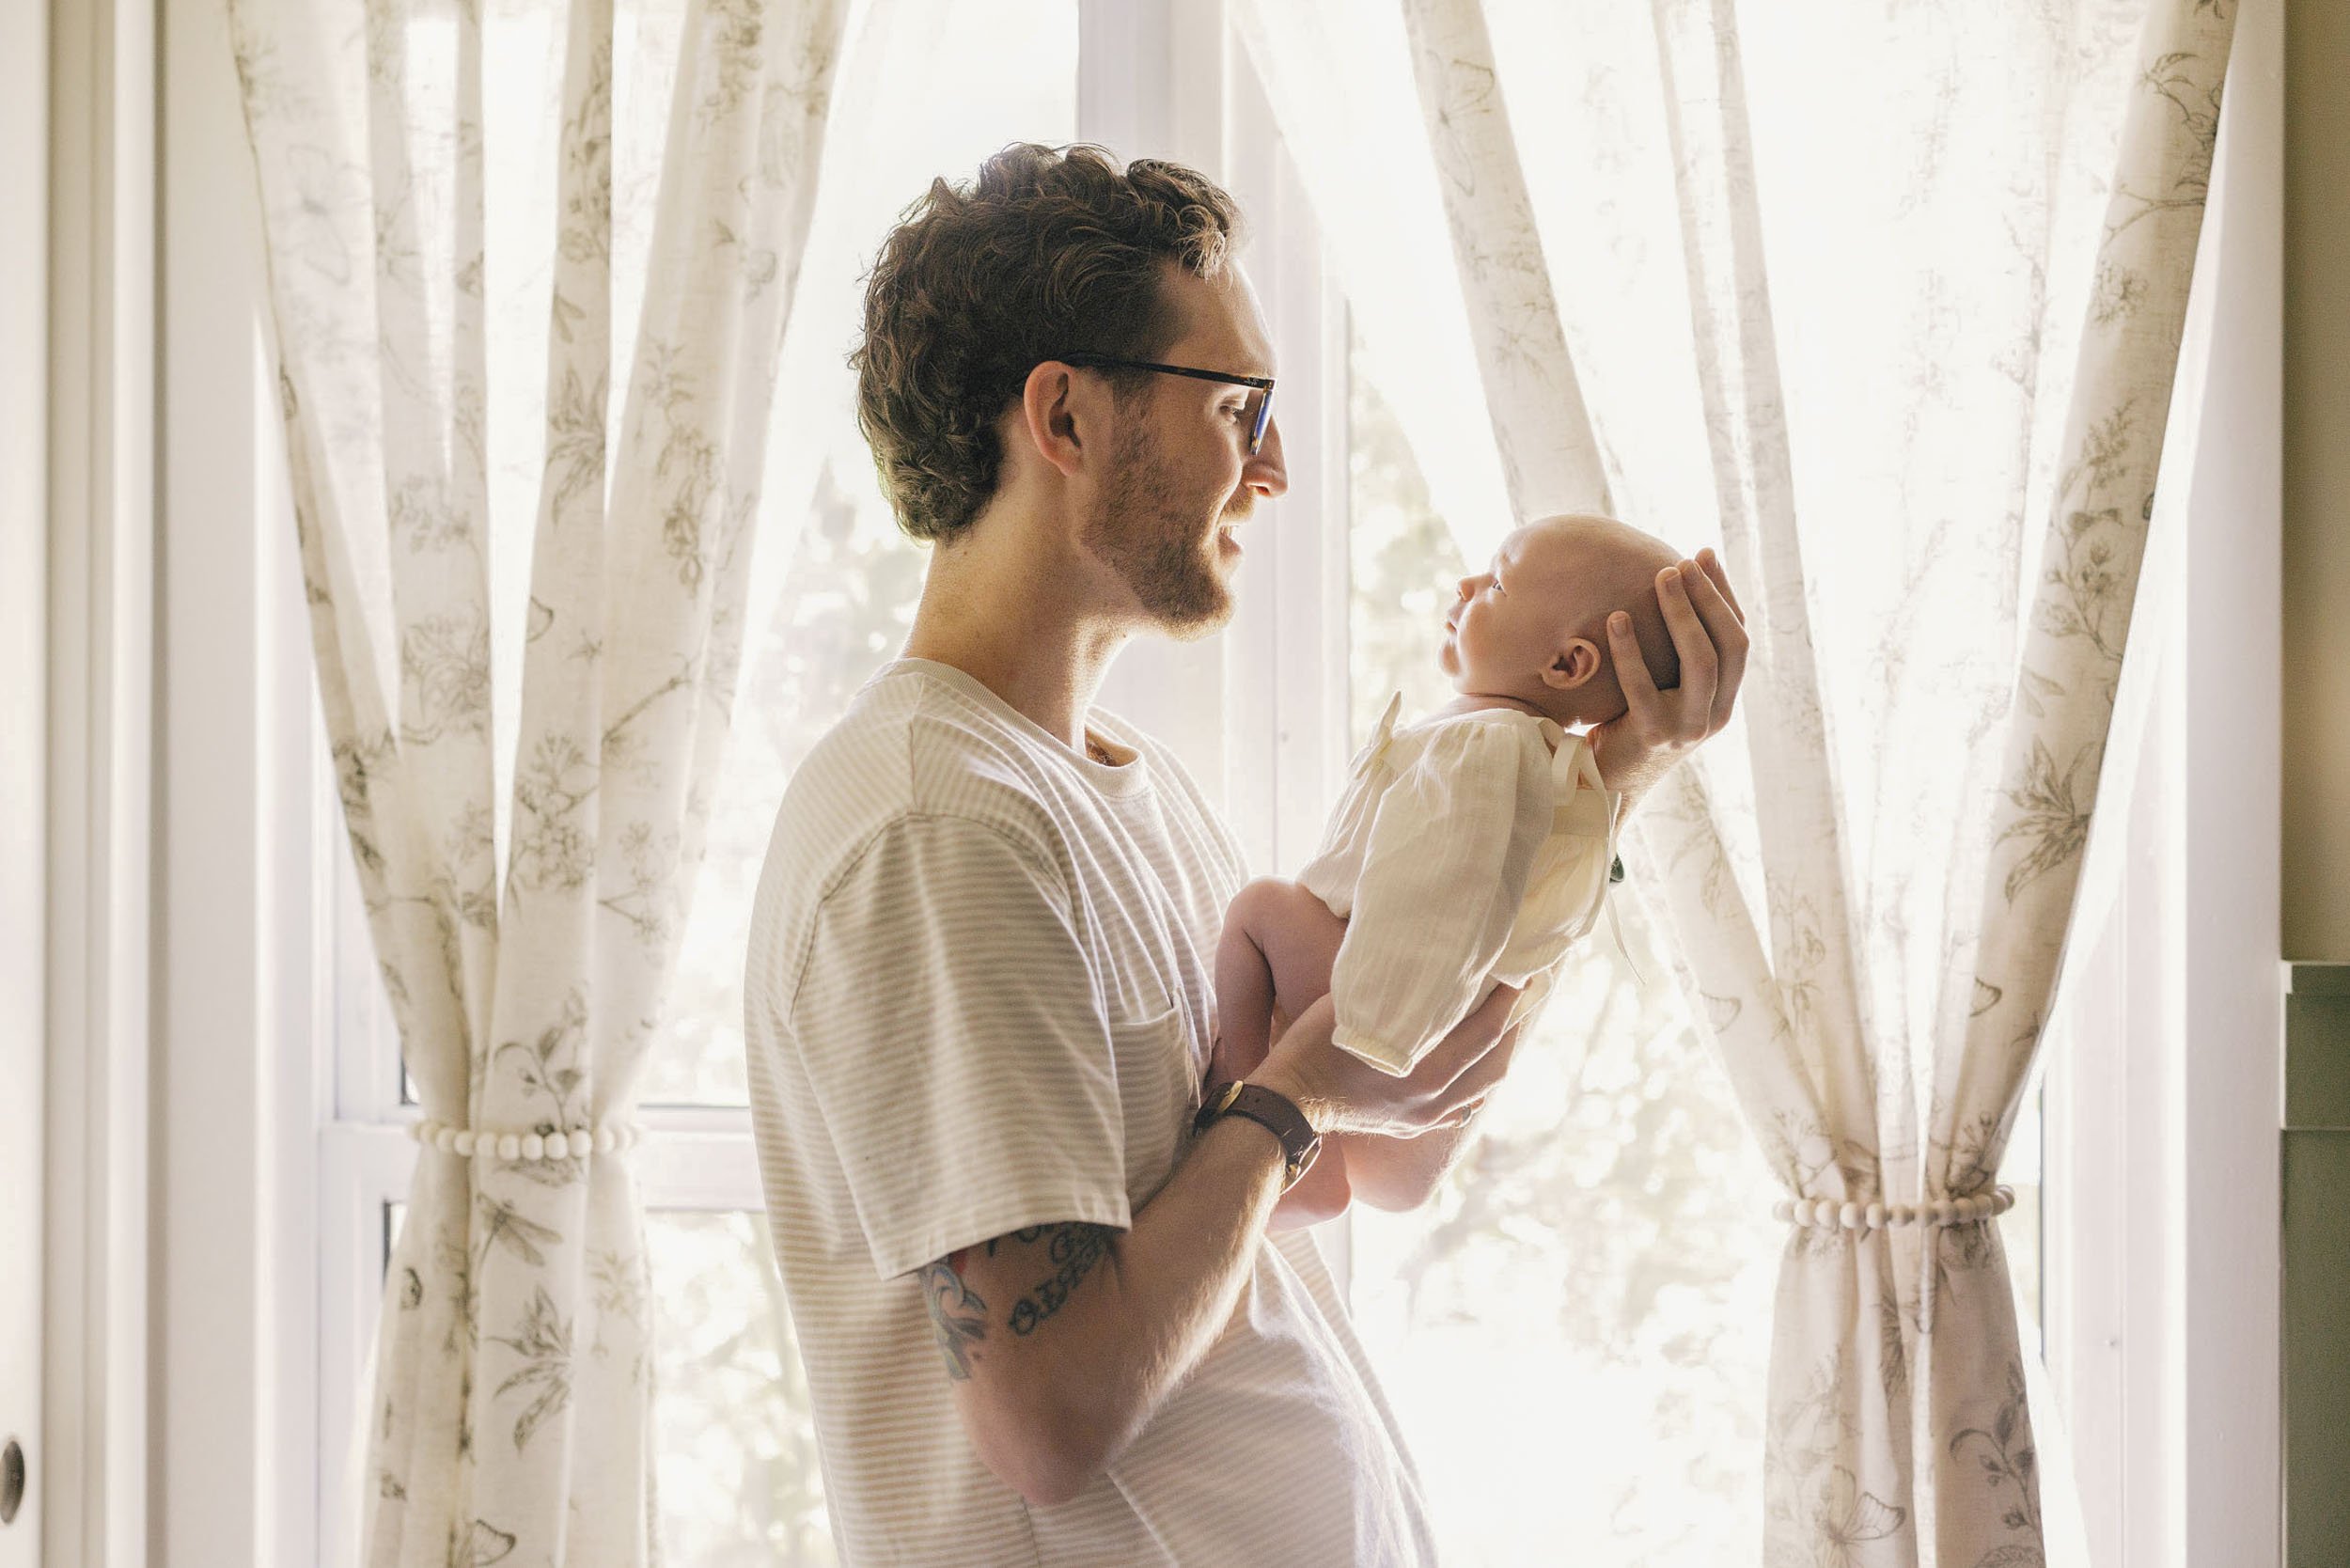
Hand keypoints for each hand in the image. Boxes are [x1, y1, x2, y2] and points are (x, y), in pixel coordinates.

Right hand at [1245, 987, 1522, 1139]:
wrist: (1288, 1102)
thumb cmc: (1312, 1044)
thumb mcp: (1355, 1005)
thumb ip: (1395, 987)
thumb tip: (1423, 953)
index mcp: (1428, 1067)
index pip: (1487, 1029)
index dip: (1509, 999)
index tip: (1522, 973)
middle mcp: (1435, 1096)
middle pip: (1494, 1060)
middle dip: (1512, 1024)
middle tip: (1523, 994)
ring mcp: (1425, 1117)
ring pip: (1482, 1088)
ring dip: (1497, 1055)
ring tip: (1504, 1026)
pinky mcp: (1412, 1127)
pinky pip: (1460, 1108)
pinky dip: (1474, 1084)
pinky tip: (1474, 1069)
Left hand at [1587, 549, 1747, 799]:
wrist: (1608, 783)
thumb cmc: (1631, 724)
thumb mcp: (1664, 687)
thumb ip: (1675, 654)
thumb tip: (1669, 585)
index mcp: (1724, 699)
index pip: (1738, 638)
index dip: (1724, 595)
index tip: (1704, 555)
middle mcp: (1715, 715)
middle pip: (1729, 646)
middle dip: (1709, 598)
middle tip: (1682, 562)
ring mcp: (1687, 729)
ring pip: (1701, 662)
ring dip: (1682, 614)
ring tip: (1660, 577)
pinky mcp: (1652, 737)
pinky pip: (1642, 687)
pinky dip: (1629, 650)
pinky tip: (1615, 619)